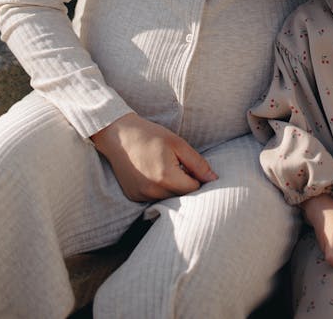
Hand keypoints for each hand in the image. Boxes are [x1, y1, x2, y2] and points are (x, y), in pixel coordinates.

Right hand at [91, 113, 217, 201]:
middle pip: (181, 196)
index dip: (197, 177)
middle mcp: (153, 191)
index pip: (193, 188)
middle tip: (179, 165)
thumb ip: (197, 163)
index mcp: (166, 177)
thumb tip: (214, 179)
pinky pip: (154, 198)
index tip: (192, 165)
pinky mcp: (134, 197)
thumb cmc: (150, 134)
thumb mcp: (177, 143)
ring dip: (172, 187)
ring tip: (164, 166)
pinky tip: (153, 172)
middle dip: (185, 183)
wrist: (118, 134)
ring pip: (168, 198)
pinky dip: (158, 189)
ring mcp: (141, 196)